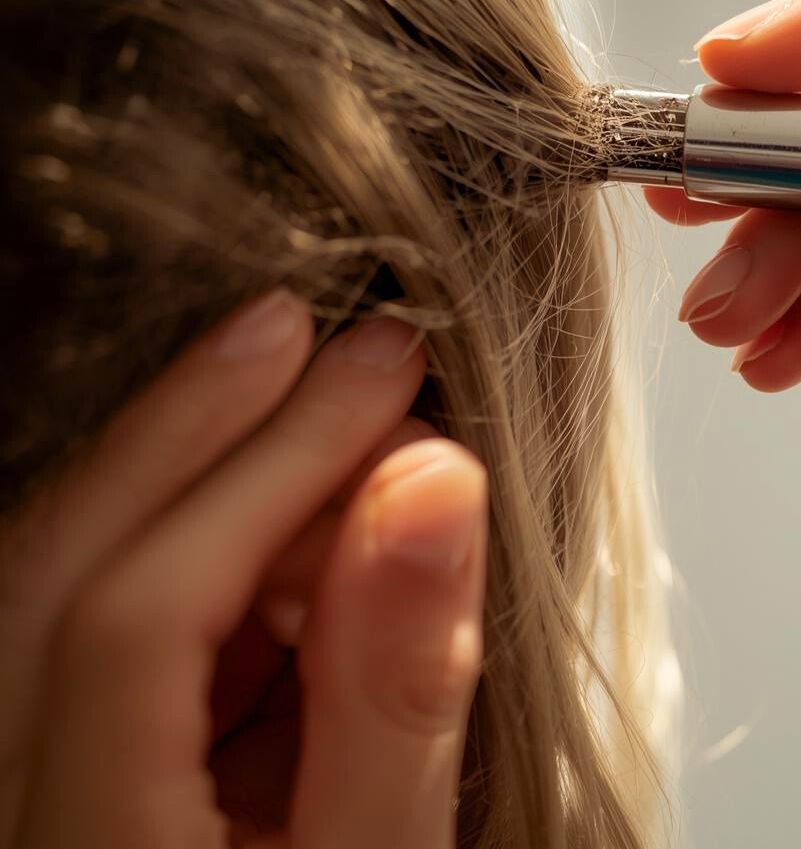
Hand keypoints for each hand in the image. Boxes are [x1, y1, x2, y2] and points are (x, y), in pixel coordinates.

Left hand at [0, 292, 486, 847]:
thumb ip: (399, 691)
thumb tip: (430, 483)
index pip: (142, 618)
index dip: (270, 464)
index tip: (387, 367)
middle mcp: (24, 812)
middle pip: (57, 574)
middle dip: (194, 424)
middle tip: (307, 330)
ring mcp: (41, 791)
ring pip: (70, 583)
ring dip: (199, 475)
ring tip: (320, 407)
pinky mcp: (89, 774)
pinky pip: (117, 624)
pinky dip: (210, 546)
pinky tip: (296, 517)